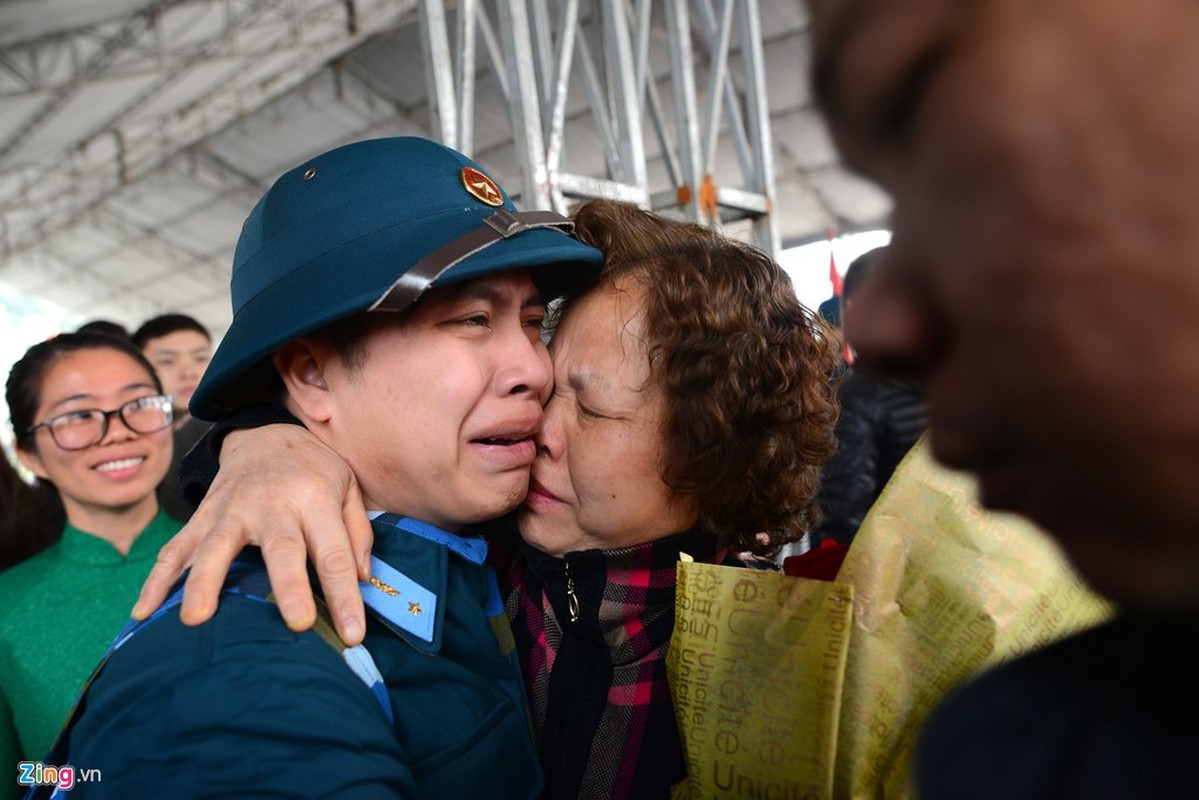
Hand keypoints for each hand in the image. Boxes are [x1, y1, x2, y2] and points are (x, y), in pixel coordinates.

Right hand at [132, 424, 373, 644]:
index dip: (345, 594)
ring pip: (216, 545)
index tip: (354, 634)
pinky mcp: (201, 516)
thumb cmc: (313, 470)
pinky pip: (175, 549)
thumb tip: (364, 579)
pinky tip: (144, 612)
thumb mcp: (348, 487)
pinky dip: (157, 580)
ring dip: (205, 582)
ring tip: (195, 619)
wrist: (264, 435)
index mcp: (315, 497)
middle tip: (296, 623)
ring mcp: (230, 509)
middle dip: (289, 586)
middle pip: (281, 547)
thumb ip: (358, 533)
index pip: (334, 552)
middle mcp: (272, 503)